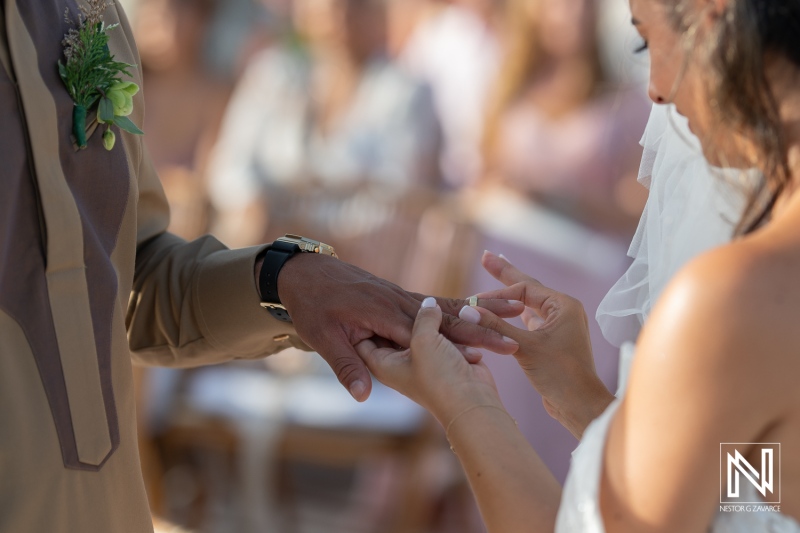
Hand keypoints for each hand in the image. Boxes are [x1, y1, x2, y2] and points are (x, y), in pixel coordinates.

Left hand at [257, 253, 520, 401]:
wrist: (308, 274)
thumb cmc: (313, 308)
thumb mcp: (323, 338)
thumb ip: (347, 366)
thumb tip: (362, 398)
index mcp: (383, 315)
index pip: (427, 331)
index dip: (458, 340)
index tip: (487, 350)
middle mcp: (399, 304)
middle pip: (449, 314)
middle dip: (483, 321)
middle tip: (517, 321)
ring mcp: (404, 298)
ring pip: (451, 304)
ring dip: (483, 307)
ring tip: (518, 304)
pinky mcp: (405, 297)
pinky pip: (441, 300)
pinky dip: (467, 303)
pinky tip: (491, 302)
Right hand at [462, 251, 613, 438]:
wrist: (580, 405)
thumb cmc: (559, 374)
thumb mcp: (524, 347)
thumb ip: (496, 326)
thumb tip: (468, 310)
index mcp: (563, 305)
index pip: (524, 289)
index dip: (498, 293)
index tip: (475, 301)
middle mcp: (563, 311)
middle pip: (527, 289)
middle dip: (505, 274)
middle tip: (487, 257)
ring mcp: (559, 326)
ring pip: (528, 305)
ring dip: (509, 297)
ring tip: (494, 275)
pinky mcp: (552, 341)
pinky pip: (529, 321)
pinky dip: (514, 315)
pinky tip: (505, 310)